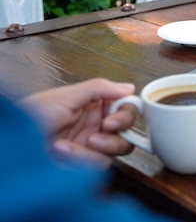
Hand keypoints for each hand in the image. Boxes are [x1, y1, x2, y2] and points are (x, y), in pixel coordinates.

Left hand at [19, 78, 136, 168]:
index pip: (125, 107)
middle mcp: (95, 125)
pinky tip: (63, 152)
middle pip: (127, 131)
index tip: (113, 118)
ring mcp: (90, 146)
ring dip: (97, 147)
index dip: (125, 114)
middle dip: (117, 132)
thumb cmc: (29, 117)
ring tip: (74, 143)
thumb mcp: (64, 96)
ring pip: (118, 150)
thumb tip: (128, 87)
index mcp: (93, 105)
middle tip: (103, 128)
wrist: (11, 149)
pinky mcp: (84, 164)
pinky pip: (100, 164)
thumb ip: (98, 89)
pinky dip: (82, 159)